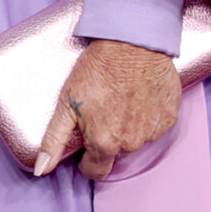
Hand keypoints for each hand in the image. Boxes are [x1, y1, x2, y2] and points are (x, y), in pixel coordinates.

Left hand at [33, 39, 181, 181]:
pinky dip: (148, 115)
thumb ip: (54, 141)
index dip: (87, 159)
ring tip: (122, 98)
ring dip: (129, 125)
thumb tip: (41, 169)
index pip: (96, 169)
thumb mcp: (66, 104)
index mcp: (105, 143)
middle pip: (116, 152)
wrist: (132, 41)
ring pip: (137, 139)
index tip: (86, 141)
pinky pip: (156, 125)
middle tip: (104, 108)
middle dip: (108, 136)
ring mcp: (153, 130)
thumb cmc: (98, 69)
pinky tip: (140, 95)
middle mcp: (131, 143)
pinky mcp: (169, 116)